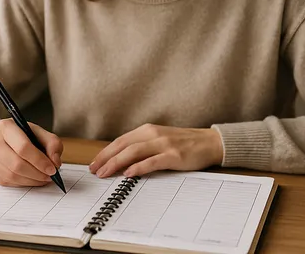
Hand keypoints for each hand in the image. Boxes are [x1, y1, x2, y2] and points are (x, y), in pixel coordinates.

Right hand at [0, 118, 63, 186]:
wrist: (4, 139)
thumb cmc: (24, 136)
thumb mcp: (40, 133)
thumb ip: (52, 144)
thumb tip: (55, 162)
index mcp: (5, 127)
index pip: (23, 147)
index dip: (39, 160)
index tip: (52, 169)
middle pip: (16, 163)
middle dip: (36, 173)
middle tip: (49, 177)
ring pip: (11, 175)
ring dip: (31, 180)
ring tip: (43, 178)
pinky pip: (7, 182)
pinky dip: (22, 183)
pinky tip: (32, 179)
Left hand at [89, 124, 223, 178]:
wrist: (210, 143)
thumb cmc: (184, 143)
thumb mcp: (160, 140)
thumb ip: (143, 146)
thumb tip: (121, 160)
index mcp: (148, 130)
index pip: (120, 141)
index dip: (105, 152)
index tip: (94, 163)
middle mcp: (153, 134)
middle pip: (123, 146)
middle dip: (106, 158)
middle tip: (94, 170)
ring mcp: (164, 144)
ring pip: (133, 152)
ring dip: (116, 163)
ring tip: (105, 173)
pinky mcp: (174, 155)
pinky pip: (152, 161)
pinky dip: (138, 167)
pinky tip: (128, 173)